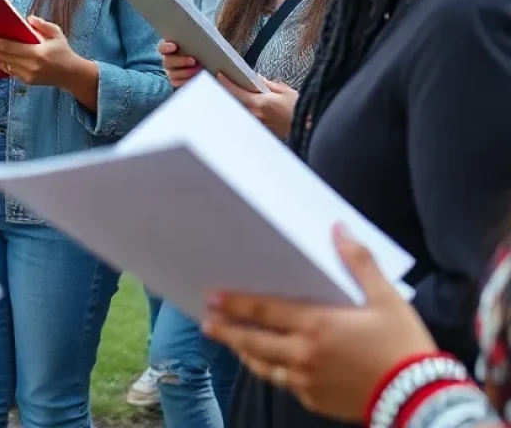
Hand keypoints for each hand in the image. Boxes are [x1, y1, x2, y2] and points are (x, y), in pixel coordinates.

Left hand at [0, 16, 92, 92]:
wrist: (71, 75)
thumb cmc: (64, 51)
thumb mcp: (56, 33)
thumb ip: (42, 25)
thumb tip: (27, 19)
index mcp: (36, 54)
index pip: (7, 46)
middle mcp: (28, 66)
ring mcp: (25, 75)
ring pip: (0, 64)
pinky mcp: (24, 80)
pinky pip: (6, 69)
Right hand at [159, 39, 201, 86]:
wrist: (202, 64)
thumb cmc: (197, 50)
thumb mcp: (193, 45)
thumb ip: (190, 42)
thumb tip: (198, 39)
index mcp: (169, 48)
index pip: (162, 48)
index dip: (166, 47)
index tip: (174, 46)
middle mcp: (167, 60)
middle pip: (167, 61)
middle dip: (181, 61)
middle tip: (193, 61)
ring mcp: (170, 72)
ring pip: (172, 74)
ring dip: (185, 72)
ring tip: (198, 69)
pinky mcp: (175, 81)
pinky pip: (177, 83)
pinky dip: (186, 80)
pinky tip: (195, 77)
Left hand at [203, 225, 434, 421]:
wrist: (422, 399)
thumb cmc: (402, 345)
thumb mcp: (385, 298)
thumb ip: (358, 262)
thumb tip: (338, 228)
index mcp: (315, 324)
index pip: (263, 311)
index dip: (236, 303)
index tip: (213, 297)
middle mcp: (303, 353)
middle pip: (253, 341)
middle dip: (227, 330)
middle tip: (206, 322)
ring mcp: (307, 381)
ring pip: (264, 367)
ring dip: (245, 353)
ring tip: (231, 344)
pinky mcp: (316, 401)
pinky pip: (285, 385)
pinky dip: (272, 373)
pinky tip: (268, 367)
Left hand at [217, 74, 296, 138]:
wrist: (311, 127)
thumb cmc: (300, 109)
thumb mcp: (284, 91)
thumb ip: (267, 84)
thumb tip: (256, 78)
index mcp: (260, 103)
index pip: (237, 92)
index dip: (227, 83)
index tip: (220, 76)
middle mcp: (256, 116)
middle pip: (236, 103)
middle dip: (230, 93)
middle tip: (226, 84)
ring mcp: (258, 125)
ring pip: (243, 111)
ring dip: (240, 103)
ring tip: (239, 95)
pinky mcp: (262, 131)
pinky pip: (250, 120)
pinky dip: (249, 112)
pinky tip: (251, 108)